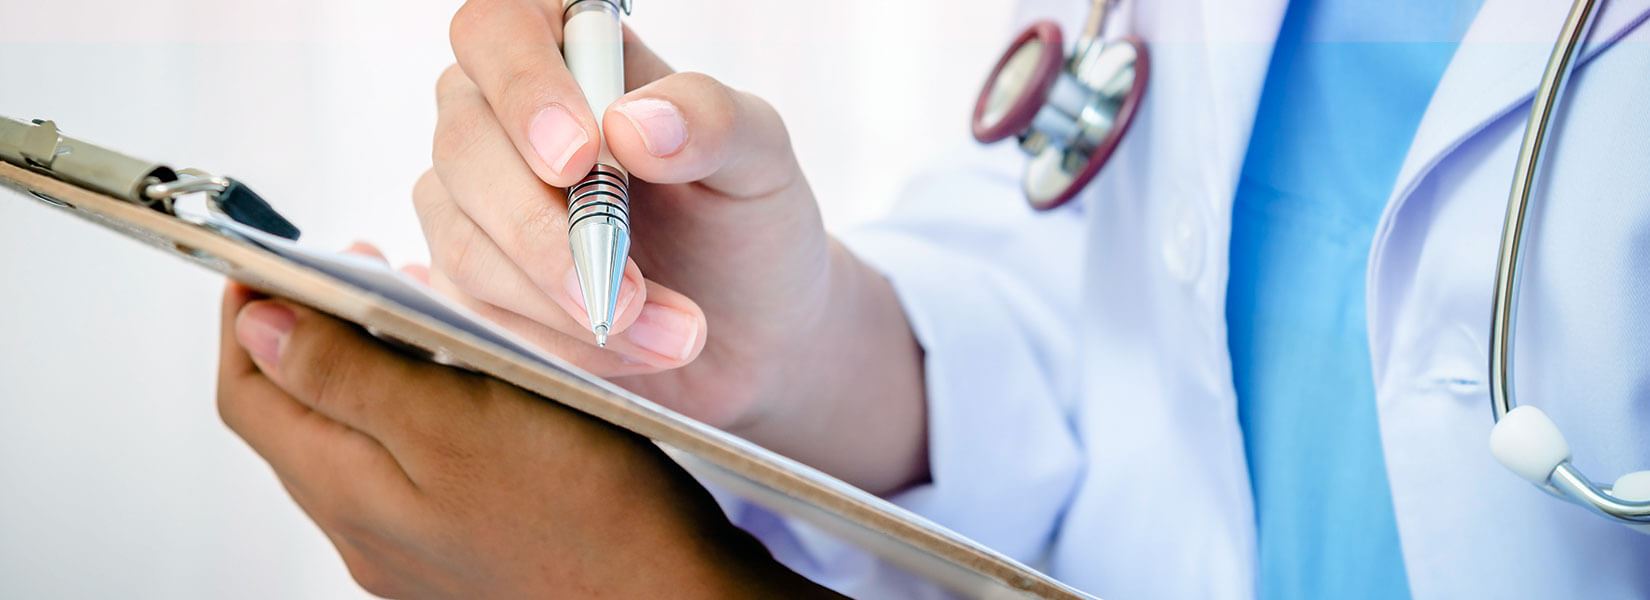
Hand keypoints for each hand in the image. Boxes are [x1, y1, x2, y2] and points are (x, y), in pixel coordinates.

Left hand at [215, 280, 832, 597]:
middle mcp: (365, 532)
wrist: (672, 599)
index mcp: (348, 493)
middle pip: (295, 421)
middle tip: (349, 272)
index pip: (248, 395)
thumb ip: (349, 376)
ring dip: (363, 373)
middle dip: (303, 338)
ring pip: (354, 446)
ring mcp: (412, 550)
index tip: (270, 260)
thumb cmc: (588, 513)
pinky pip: (409, 473)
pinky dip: (415, 414)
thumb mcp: (458, 420)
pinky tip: (467, 390)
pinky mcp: (463, 553)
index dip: (247, 317)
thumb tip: (257, 327)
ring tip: (412, 317)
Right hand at [419, 0, 927, 492]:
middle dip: (546, 234)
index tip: (580, 159)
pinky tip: (638, 350)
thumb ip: (713, 121)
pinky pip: (480, 317)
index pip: (497, 31)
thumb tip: (634, 123)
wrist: (753, 334)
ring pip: (466, 246)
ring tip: (675, 332)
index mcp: (567, 53)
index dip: (523, 90)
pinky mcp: (469, 287)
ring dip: (569, 306)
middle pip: (463, 146)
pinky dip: (565, 345)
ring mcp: (472, 203)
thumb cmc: (751, 224)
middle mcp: (500, 118)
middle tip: (631, 290)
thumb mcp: (762, 161)